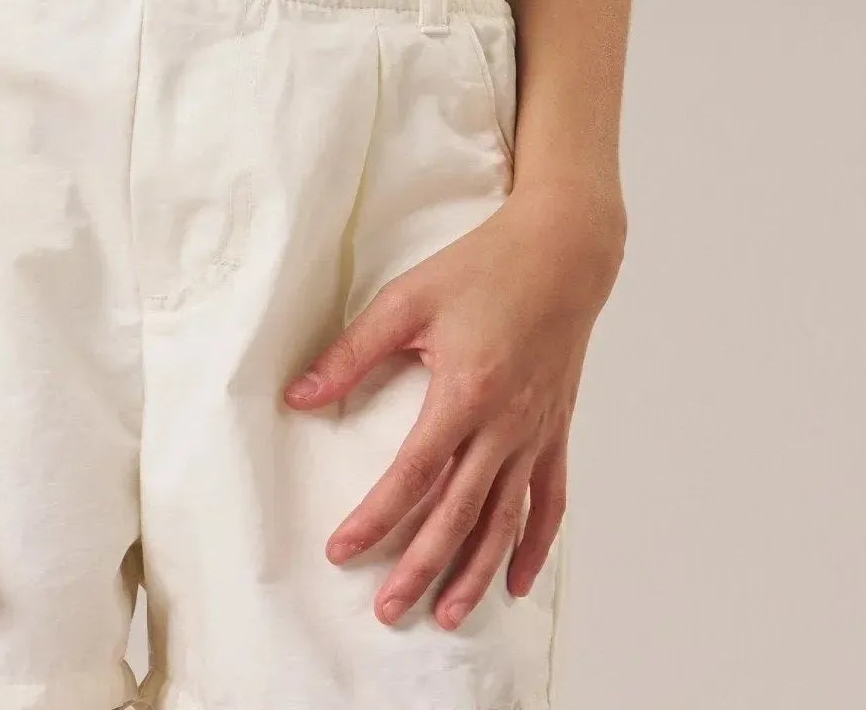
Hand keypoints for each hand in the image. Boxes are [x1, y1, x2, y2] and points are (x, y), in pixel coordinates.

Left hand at [283, 185, 624, 630]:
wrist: (564, 252)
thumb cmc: (484, 267)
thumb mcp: (408, 299)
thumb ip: (353, 352)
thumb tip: (301, 396)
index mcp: (465, 391)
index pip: (413, 475)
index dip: (376, 519)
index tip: (342, 552)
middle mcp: (505, 424)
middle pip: (459, 514)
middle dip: (420, 567)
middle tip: (387, 610)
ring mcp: (536, 433)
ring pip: (504, 521)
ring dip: (475, 572)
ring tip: (445, 614)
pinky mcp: (557, 431)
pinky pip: (549, 503)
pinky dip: (534, 547)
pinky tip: (517, 581)